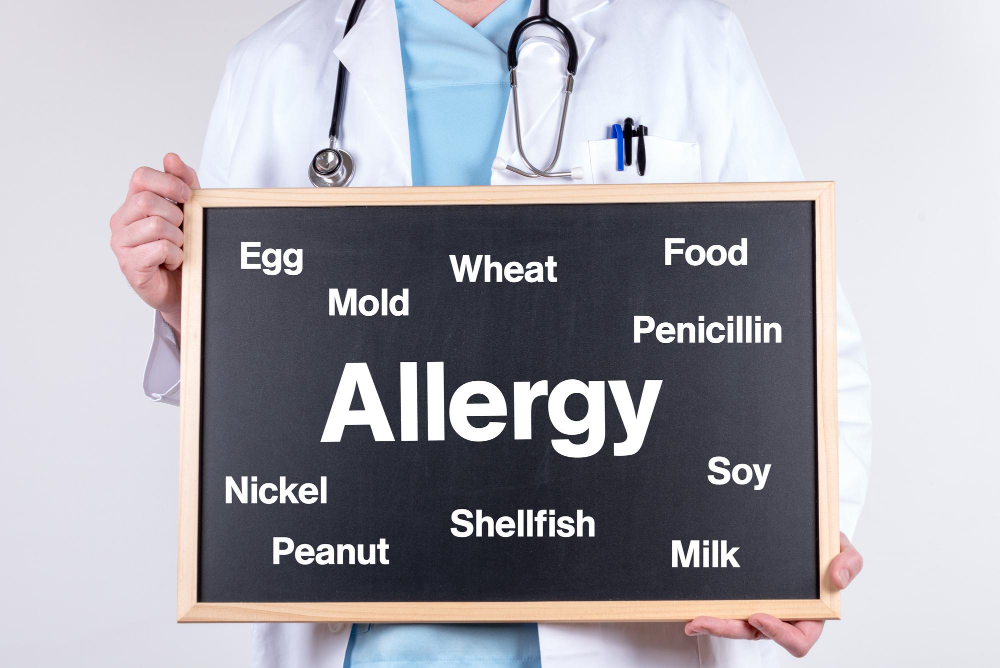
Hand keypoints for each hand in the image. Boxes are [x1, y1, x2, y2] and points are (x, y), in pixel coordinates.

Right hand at [110, 154, 198, 333]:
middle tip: (182, 230)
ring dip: (178, 238)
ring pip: (156, 226)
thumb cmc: (182, 247)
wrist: (183, 286)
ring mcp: (121, 243)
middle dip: (175, 215)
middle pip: (147, 201)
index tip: (188, 196)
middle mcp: (121, 221)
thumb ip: (183, 183)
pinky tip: (173, 262)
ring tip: (177, 248)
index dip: (168, 182)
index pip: (140, 176)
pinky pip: (160, 249)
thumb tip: (171, 157)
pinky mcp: (129, 265)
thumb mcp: (188, 209)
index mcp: (133, 203)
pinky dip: (176, 256)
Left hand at [684, 532, 862, 657]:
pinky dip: (710, 608)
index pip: (797, 640)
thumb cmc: (825, 549)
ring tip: (691, 619)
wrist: (805, 533)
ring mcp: (760, 608)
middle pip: (755, 635)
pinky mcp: (742, 596)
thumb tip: (837, 579)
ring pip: (736, 625)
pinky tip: (690, 606)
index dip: (778, 633)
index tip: (758, 616)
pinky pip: (726, 607)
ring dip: (713, 623)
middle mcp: (782, 617)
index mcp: (810, 616)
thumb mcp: (844, 550)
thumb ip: (849, 563)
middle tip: (704, 621)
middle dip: (728, 630)